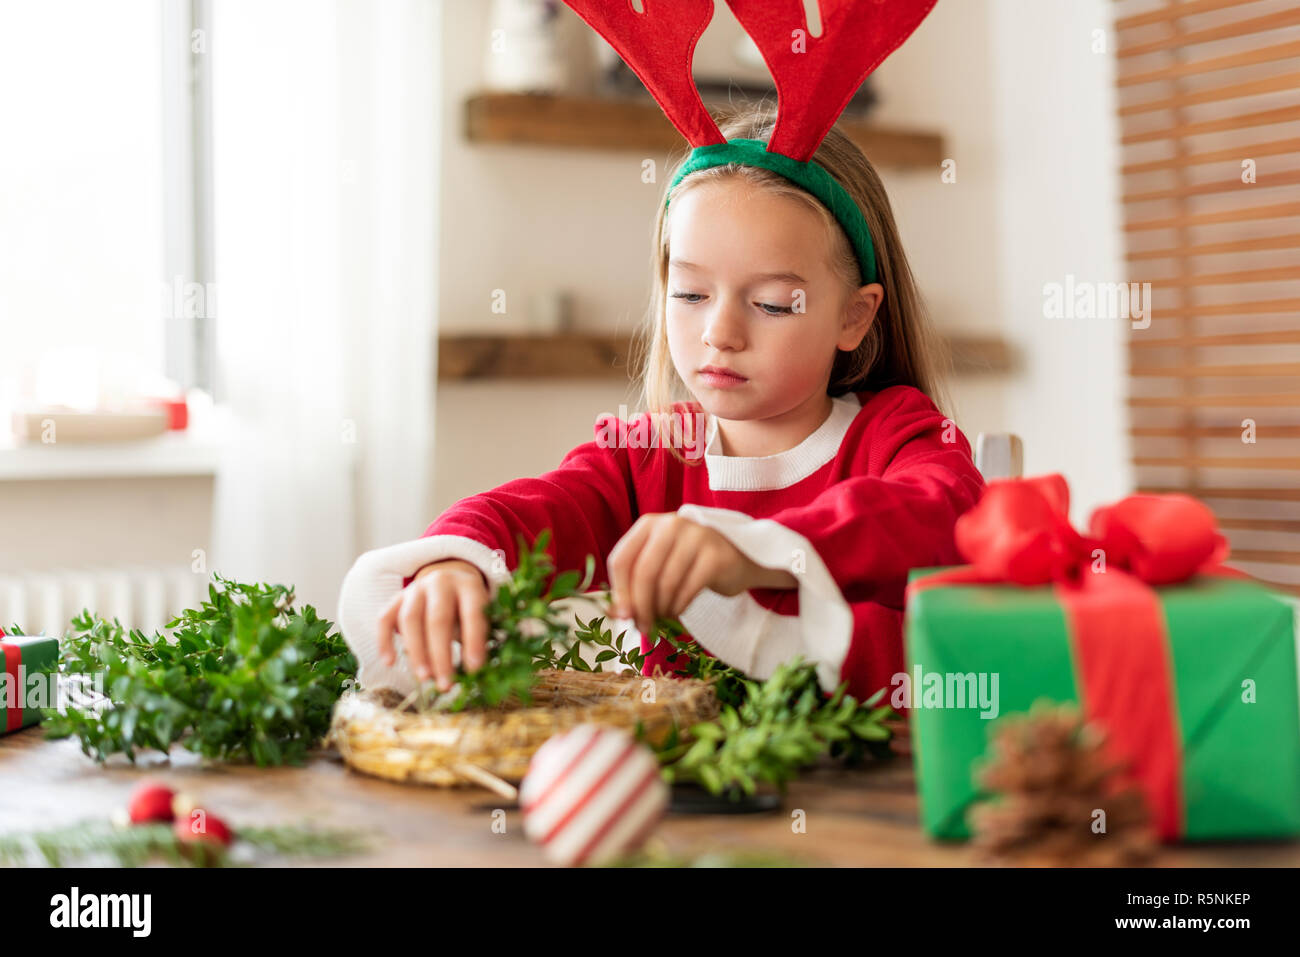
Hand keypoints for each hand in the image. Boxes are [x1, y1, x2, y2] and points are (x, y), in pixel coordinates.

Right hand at [376, 559, 489, 690]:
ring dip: (416, 652)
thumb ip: (478, 638)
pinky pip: (384, 619)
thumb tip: (474, 672)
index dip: (473, 642)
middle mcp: (441, 582)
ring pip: (410, 619)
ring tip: (424, 678)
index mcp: (469, 585)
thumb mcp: (481, 615)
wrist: (448, 580)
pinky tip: (389, 663)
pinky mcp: (396, 598)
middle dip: (441, 655)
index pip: (472, 613)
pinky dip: (385, 641)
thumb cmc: (467, 607)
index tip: (474, 670)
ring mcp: (416, 589)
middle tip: (446, 684)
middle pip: (438, 619)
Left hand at [606, 513, 795, 635]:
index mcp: (648, 524)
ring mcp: (696, 537)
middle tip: (642, 627)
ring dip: (661, 610)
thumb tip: (615, 614)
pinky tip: (678, 611)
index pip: (621, 560)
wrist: (738, 559)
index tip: (623, 616)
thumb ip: (633, 586)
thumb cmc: (688, 565)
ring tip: (663, 617)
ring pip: (665, 584)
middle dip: (640, 607)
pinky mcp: (715, 556)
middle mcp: (671, 524)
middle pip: (643, 573)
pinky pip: (687, 590)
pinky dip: (678, 608)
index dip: (619, 592)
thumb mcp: (657, 568)